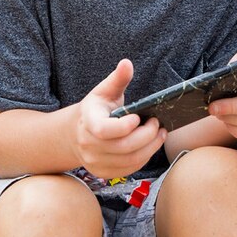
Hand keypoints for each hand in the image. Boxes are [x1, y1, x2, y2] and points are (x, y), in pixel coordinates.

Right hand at [74, 59, 166, 178]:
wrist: (76, 134)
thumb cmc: (95, 110)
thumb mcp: (103, 91)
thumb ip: (117, 79)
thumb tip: (127, 63)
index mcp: (87, 122)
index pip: (104, 130)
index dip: (125, 126)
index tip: (138, 117)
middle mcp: (88, 145)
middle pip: (124, 147)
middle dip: (147, 135)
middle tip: (158, 124)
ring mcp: (95, 162)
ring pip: (130, 160)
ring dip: (151, 147)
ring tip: (160, 134)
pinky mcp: (104, 173)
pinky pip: (129, 169)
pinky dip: (144, 158)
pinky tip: (151, 145)